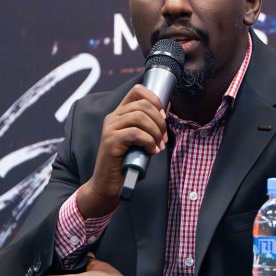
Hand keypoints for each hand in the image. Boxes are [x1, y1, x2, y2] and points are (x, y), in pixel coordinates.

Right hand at [77, 84, 167, 217]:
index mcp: (120, 114)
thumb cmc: (126, 162)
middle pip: (143, 105)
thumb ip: (149, 125)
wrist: (108, 184)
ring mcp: (110, 128)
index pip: (137, 91)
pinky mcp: (110, 141)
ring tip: (158, 146)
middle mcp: (113, 117)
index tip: (163, 116)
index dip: (154, 99)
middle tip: (164, 138)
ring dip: (155, 132)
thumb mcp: (140, 140)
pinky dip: (148, 142)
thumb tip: (167, 111)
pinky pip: (136, 133)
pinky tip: (151, 152)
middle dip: (160, 121)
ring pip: (140, 117)